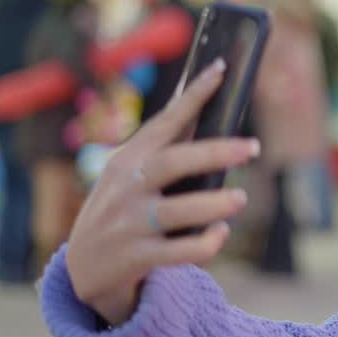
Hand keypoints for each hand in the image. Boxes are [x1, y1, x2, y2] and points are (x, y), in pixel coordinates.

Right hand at [65, 59, 258, 325]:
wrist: (84, 268)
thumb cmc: (123, 208)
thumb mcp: (131, 174)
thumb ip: (166, 147)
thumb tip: (206, 107)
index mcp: (129, 159)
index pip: (165, 120)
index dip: (195, 94)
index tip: (222, 68)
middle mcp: (126, 187)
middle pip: (173, 163)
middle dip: (215, 153)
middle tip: (252, 147)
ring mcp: (130, 224)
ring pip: (179, 211)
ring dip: (215, 203)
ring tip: (240, 198)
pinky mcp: (138, 258)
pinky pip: (181, 251)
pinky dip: (207, 242)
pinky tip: (220, 232)